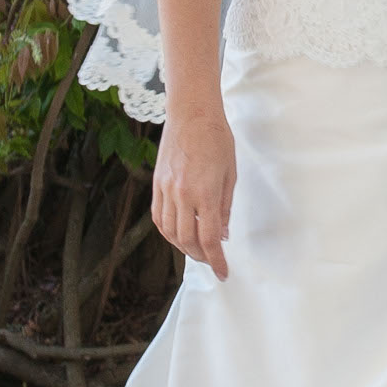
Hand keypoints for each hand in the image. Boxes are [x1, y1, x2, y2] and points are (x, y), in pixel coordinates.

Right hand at [153, 108, 236, 277]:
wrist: (191, 113)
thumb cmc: (217, 138)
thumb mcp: (230, 174)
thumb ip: (225, 207)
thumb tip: (222, 235)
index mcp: (204, 192)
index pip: (209, 238)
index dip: (216, 260)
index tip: (223, 273)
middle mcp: (181, 194)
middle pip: (187, 240)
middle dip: (201, 256)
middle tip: (212, 261)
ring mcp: (165, 189)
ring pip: (169, 232)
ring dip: (183, 247)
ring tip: (197, 250)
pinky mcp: (157, 184)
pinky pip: (159, 217)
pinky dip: (168, 231)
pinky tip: (179, 234)